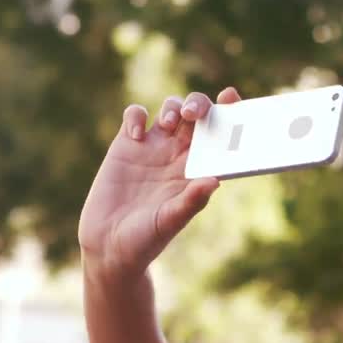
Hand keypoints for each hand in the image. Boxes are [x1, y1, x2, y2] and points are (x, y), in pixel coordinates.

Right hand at [78, 87, 241, 281]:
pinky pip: (135, 116)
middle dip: (199, 105)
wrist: (109, 245)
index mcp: (198, 170)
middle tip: (194, 114)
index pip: (220, 137)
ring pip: (171, 110)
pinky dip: (136, 116)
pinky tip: (135, 135)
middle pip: (197, 116)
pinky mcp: (126, 146)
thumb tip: (215, 181)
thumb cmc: (147, 238)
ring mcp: (153, 148)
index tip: (233, 98)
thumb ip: (192, 201)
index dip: (229, 114)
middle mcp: (179, 156)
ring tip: (169, 125)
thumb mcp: (170, 221)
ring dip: (173, 107)